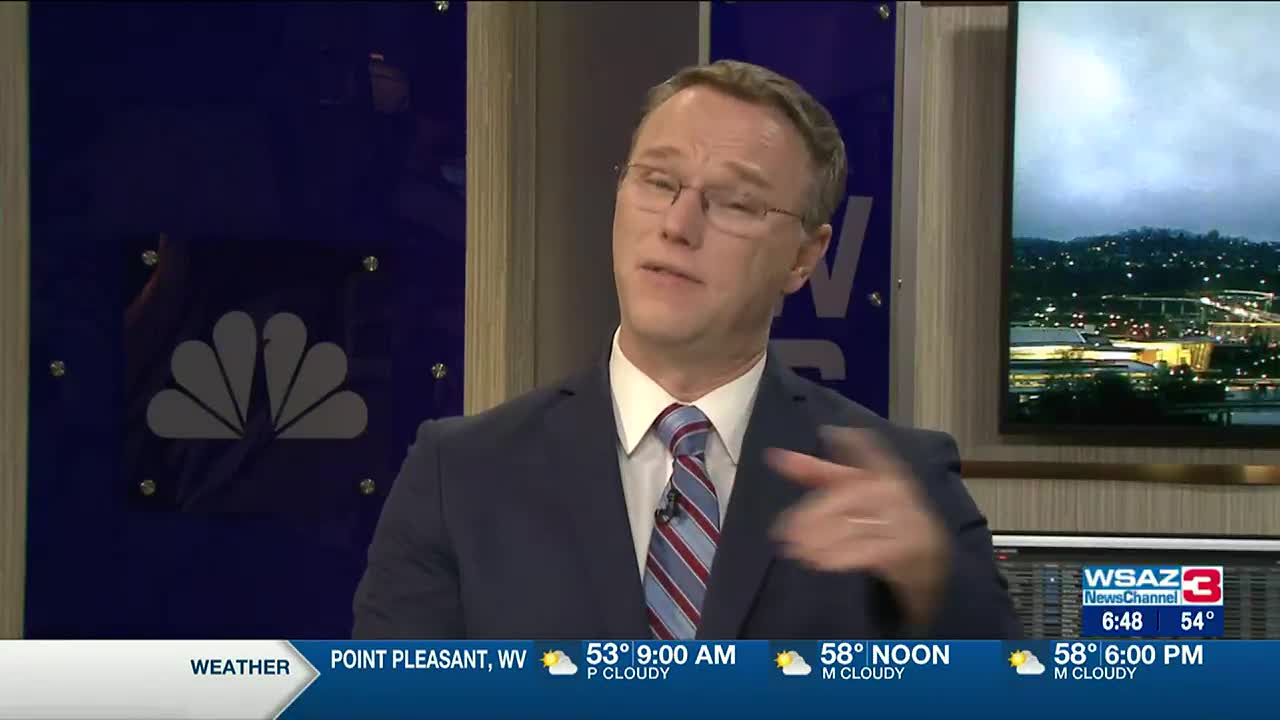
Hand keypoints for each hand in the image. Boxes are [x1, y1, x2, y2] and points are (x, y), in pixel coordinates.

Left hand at [767, 427, 950, 625]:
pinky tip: (818, 562)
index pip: (872, 451)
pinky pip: (867, 551)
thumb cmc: (883, 516)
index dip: (854, 443)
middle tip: (786, 531)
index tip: (829, 433)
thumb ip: (817, 472)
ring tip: (795, 549)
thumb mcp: (855, 489)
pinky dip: (840, 557)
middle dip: (815, 514)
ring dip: (821, 539)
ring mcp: (903, 521)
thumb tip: (774, 455)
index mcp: (886, 472)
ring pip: (854, 526)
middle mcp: (896, 492)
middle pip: (850, 497)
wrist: (929, 558)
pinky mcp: (904, 549)